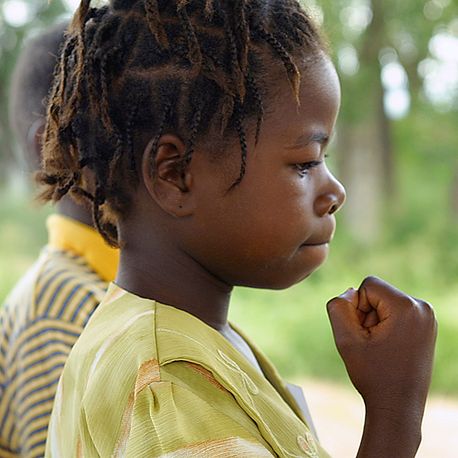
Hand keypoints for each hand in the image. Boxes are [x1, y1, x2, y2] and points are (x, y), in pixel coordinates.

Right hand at [327, 276, 436, 413]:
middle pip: (378, 292)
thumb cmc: (372, 375)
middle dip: (368, 314)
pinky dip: (386, 325)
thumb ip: (338, 307)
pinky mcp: (426, 325)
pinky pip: (395, 312)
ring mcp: (427, 317)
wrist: (398, 407)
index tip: (365, 334)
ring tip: (381, 347)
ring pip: (385, 302)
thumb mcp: (346, 339)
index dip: (357, 307)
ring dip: (376, 321)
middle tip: (373, 344)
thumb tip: (351, 292)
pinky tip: (389, 347)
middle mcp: (423, 307)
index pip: (369, 285)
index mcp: (407, 307)